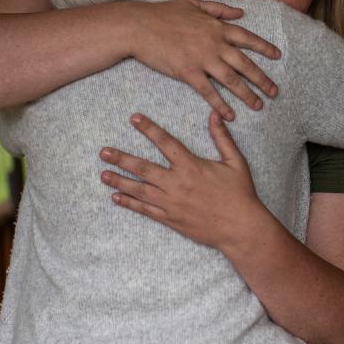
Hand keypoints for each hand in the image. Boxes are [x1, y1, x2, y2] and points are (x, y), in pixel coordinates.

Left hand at [99, 112, 267, 249]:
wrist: (240, 228)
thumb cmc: (240, 194)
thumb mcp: (235, 162)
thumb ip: (222, 138)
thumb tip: (215, 115)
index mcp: (191, 166)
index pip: (165, 142)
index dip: (149, 129)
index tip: (134, 119)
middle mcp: (177, 183)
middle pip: (143, 168)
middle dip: (121, 159)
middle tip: (103, 152)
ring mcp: (171, 203)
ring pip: (139, 190)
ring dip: (119, 181)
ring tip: (103, 174)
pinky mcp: (170, 219)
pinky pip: (145, 210)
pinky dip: (129, 204)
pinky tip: (116, 198)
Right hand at [127, 0, 281, 120]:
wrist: (139, 26)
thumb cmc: (164, 14)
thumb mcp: (194, 4)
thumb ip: (219, 9)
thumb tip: (241, 12)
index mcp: (217, 27)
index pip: (247, 38)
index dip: (264, 47)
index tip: (278, 56)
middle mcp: (215, 44)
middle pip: (245, 64)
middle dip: (262, 79)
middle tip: (275, 91)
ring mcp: (202, 59)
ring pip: (231, 80)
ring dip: (247, 94)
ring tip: (259, 106)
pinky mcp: (188, 73)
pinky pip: (209, 92)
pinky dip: (221, 104)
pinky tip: (230, 115)